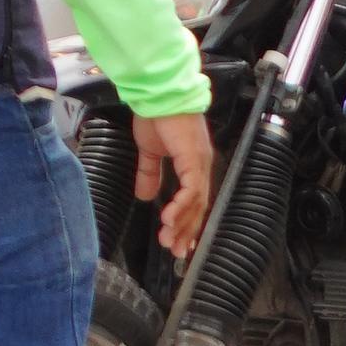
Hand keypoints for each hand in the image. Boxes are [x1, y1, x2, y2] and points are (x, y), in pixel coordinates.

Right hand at [136, 111, 215, 258]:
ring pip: (196, 202)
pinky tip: (169, 219)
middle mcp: (200, 165)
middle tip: (175, 251)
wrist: (157, 94)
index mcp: (192, 163)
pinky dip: (182, 207)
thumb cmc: (155, 116)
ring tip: (169, 240)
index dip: (187, 222)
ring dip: (182, 223)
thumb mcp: (149, 151)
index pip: (194, 200)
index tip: (179, 242)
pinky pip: (191, 190)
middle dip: (186, 231)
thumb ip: (149, 173)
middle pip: (198, 207)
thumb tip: (145, 195)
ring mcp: (199, 162)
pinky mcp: (193, 158)